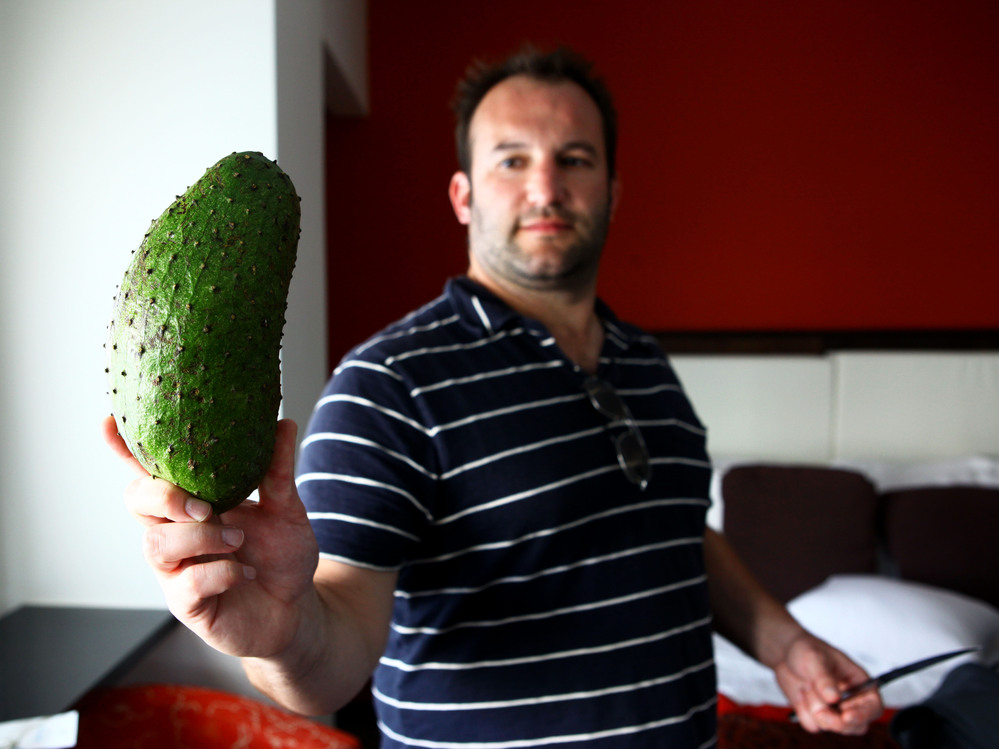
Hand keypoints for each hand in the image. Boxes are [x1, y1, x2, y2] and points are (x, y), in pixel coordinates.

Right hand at [102, 415, 318, 659]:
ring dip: (200, 537)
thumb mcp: (286, 509)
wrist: (296, 608)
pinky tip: (245, 571)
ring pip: (156, 544)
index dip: (124, 450)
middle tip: (204, 506)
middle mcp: (175, 532)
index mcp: (192, 502)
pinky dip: (220, 572)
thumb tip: (284, 424)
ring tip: (238, 539)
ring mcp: (176, 569)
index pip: (150, 473)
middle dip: (162, 496)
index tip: (109, 422)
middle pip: (137, 502)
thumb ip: (277, 471)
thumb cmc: (281, 556)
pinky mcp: (187, 604)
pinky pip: (187, 584)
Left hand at [775, 632, 883, 733]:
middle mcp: (850, 701)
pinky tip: (801, 694)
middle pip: (856, 725)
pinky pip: (812, 725)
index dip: (863, 714)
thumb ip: (824, 678)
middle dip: (837, 722)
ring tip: (807, 686)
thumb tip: (834, 698)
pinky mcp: (818, 716)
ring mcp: (834, 711)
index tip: (846, 715)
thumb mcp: (815, 658)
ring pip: (831, 726)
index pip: (873, 706)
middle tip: (820, 711)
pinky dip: (803, 712)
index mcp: (860, 683)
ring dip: (814, 709)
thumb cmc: (807, 649)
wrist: (786, 654)